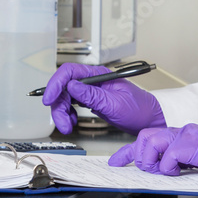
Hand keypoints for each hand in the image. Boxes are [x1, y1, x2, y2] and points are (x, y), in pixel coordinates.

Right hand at [41, 63, 165, 134]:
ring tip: (68, 126)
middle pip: (63, 87)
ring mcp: (90, 91)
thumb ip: (93, 96)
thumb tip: (72, 86)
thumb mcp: (115, 104)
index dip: (56, 84)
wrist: (149, 120)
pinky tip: (73, 122)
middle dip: (58, 106)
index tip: (49, 99)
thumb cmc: (139, 109)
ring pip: (65, 98)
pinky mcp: (90, 101)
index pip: (69, 72)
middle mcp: (92, 81)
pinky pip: (71, 105)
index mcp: (98, 75)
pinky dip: (68, 115)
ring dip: (62, 113)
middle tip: (63, 124)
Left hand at [108, 121, 197, 175]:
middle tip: (153, 168)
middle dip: (141, 156)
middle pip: (142, 137)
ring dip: (153, 162)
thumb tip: (162, 168)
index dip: (126, 152)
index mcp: (175, 134)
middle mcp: (176, 131)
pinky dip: (169, 169)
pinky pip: (166, 158)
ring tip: (169, 170)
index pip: (144, 139)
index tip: (115, 162)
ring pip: (149, 144)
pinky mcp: (188, 145)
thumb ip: (176, 156)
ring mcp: (181, 136)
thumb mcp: (192, 154)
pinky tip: (181, 170)